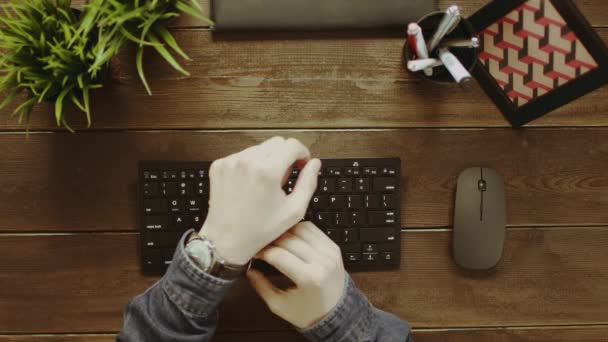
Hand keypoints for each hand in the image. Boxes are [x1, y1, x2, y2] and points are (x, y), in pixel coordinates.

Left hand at [200, 137, 321, 264]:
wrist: (226, 240)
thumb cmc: (260, 230)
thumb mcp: (293, 211)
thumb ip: (308, 183)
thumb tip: (314, 164)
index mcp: (267, 171)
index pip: (292, 145)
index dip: (302, 153)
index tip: (301, 164)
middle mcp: (248, 162)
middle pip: (276, 142)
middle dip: (285, 155)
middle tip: (284, 177)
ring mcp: (231, 162)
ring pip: (259, 148)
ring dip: (267, 160)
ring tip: (265, 184)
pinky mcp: (219, 165)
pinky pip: (242, 155)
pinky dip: (250, 165)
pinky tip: (250, 184)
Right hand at [247, 222, 346, 328]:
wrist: (337, 313)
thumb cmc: (306, 312)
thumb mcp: (280, 306)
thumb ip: (262, 287)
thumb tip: (247, 269)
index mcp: (309, 279)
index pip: (278, 255)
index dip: (262, 251)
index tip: (253, 252)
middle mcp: (321, 261)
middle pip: (289, 239)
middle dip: (271, 240)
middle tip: (260, 245)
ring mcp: (330, 252)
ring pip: (301, 229)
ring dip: (284, 232)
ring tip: (274, 240)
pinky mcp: (334, 247)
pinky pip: (313, 229)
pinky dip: (298, 229)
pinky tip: (290, 237)